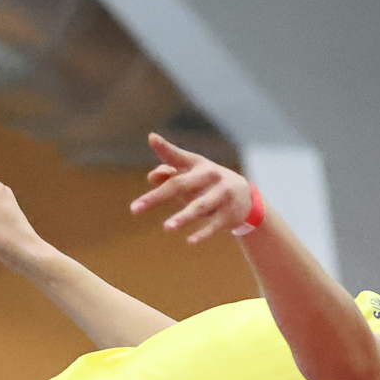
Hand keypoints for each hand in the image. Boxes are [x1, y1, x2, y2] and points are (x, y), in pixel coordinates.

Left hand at [130, 133, 253, 244]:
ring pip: (200, 206)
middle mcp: (210, 176)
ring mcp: (221, 195)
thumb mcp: (190, 175)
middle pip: (180, 185)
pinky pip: (214, 224)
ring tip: (166, 228)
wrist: (245, 196)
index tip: (151, 138)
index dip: (164, 148)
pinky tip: (190, 241)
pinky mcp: (229, 214)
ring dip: (183, 217)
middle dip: (157, 197)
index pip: (177, 156)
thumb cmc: (207, 184)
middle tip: (134, 209)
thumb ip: (168, 172)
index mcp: (197, 164)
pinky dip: (203, 233)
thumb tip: (152, 177)